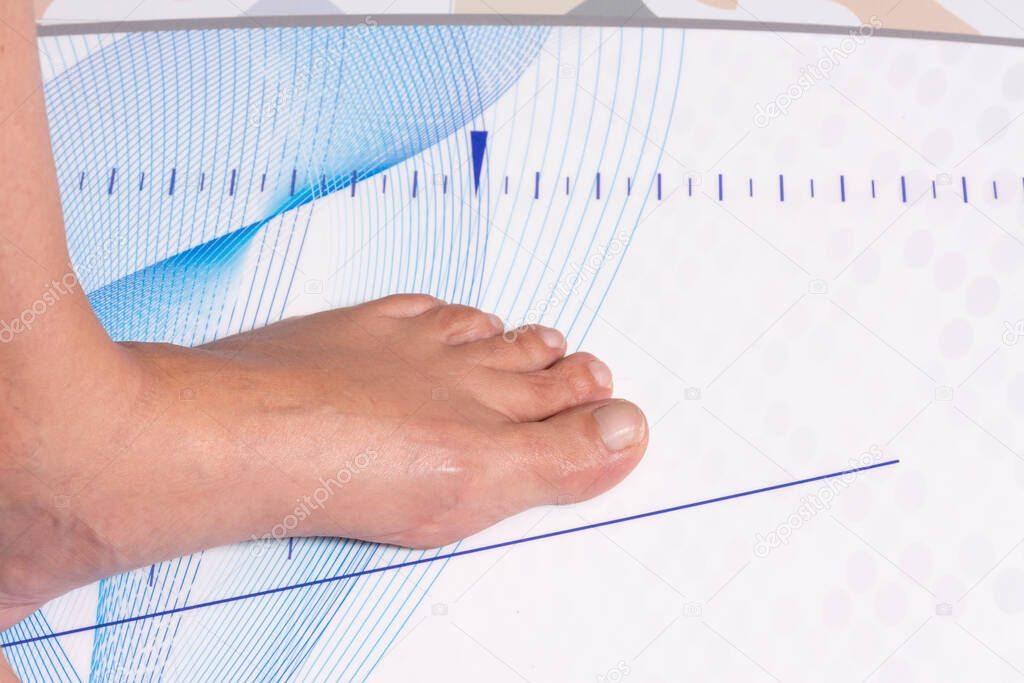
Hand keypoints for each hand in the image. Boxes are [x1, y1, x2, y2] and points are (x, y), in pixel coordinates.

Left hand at [0, 295, 647, 629]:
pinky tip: (439, 317)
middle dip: (562, 365)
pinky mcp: (353, 330)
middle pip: (527, 359)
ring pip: (479, 331)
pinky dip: (441, 314)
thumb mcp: (476, 486)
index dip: (592, 399)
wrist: (241, 433)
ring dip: (509, 338)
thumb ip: (559, 460)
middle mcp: (455, 369)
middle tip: (582, 367)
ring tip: (527, 340)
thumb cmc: (348, 467)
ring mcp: (403, 345)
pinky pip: (415, 308)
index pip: (562, 399)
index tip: (609, 399)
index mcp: (489, 413)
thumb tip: (628, 431)